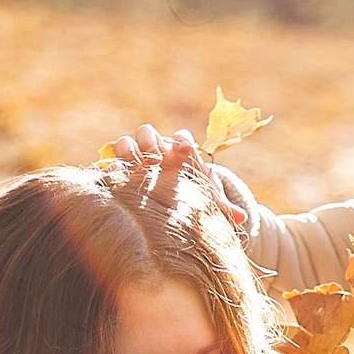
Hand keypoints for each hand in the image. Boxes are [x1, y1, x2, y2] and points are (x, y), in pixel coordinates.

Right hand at [104, 123, 246, 226]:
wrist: (172, 201)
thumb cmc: (193, 198)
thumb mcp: (207, 203)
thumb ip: (221, 207)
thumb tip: (242, 218)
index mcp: (180, 154)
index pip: (181, 140)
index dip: (182, 141)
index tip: (185, 148)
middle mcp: (157, 151)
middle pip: (148, 134)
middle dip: (150, 142)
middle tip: (154, 155)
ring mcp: (137, 159)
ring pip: (126, 143)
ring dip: (129, 151)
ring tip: (131, 163)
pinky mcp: (120, 172)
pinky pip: (111, 164)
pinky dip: (113, 168)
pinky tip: (114, 177)